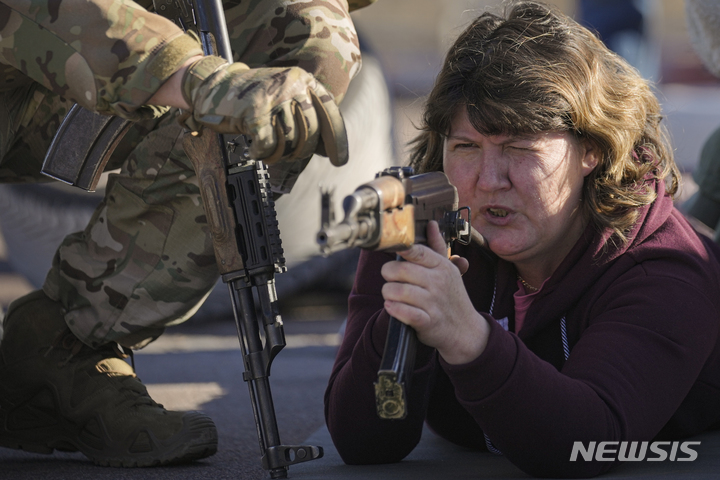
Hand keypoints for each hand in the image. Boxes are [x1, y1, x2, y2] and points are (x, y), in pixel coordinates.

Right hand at [179, 56, 347, 165]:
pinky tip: (256, 151)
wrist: (216, 85)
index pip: (330, 111)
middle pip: (311, 130)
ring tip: (270, 152)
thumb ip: (307, 116)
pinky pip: (268, 144)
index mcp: (303, 80)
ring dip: (280, 153)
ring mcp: (273, 97)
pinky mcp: (255, 111)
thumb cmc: (253, 97)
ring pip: (291, 139)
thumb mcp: (285, 96)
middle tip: (290, 156)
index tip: (339, 160)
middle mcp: (291, 85)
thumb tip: (327, 149)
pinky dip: (262, 152)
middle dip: (302, 151)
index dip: (337, 140)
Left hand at [380, 221, 488, 364]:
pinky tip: (392, 306)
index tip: (393, 249)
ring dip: (388, 293)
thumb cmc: (451, 296)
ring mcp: (433, 303)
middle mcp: (438, 283)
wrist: (465, 330)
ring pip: (397, 291)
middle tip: (390, 278)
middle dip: (388, 274)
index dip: (402, 248)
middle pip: (400, 271)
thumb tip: (431, 224)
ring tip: (390, 294)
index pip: (418, 252)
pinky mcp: (427, 322)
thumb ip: (437, 247)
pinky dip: (393, 309)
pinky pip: (402, 312)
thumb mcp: (448, 270)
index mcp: (442, 267)